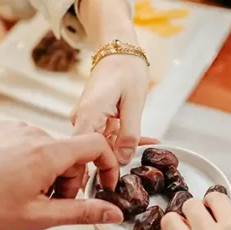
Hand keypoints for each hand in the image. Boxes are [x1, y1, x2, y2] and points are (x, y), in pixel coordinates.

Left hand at [0, 121, 122, 229]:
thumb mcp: (39, 216)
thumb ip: (81, 212)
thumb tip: (114, 212)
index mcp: (47, 153)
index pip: (96, 144)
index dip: (108, 164)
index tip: (105, 184)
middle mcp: (34, 133)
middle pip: (72, 153)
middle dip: (69, 179)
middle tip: (48, 203)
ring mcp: (16, 128)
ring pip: (52, 150)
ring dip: (49, 172)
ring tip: (25, 195)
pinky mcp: (2, 129)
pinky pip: (31, 142)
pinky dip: (32, 161)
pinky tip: (11, 180)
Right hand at [74, 0, 150, 163]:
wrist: (119, 49)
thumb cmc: (126, 69)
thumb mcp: (134, 102)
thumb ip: (129, 133)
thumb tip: (123, 159)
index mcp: (88, 115)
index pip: (84, 154)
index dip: (99, 170)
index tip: (117, 180)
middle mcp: (81, 119)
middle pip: (92, 153)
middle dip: (115, 162)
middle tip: (138, 166)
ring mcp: (86, 120)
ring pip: (102, 146)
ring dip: (124, 150)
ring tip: (149, 148)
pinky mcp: (93, 119)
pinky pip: (106, 136)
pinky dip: (123, 139)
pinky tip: (144, 140)